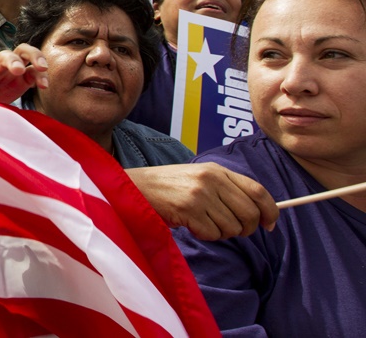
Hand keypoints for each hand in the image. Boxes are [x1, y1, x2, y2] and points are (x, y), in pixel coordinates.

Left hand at [0, 45, 47, 103]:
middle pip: (6, 54)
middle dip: (13, 61)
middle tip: (18, 70)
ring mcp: (10, 69)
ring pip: (24, 53)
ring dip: (35, 58)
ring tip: (43, 68)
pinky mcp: (22, 78)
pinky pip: (34, 72)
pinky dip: (40, 76)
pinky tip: (44, 85)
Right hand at [126, 162, 278, 240]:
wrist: (135, 186)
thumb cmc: (169, 186)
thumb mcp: (200, 178)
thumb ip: (227, 190)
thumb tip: (260, 214)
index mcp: (218, 170)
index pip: (258, 191)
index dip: (270, 210)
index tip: (270, 224)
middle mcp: (212, 179)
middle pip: (249, 213)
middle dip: (245, 228)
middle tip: (231, 230)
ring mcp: (200, 194)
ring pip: (232, 227)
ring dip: (221, 232)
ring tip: (203, 223)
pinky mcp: (188, 209)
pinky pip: (212, 234)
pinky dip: (205, 235)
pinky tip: (191, 225)